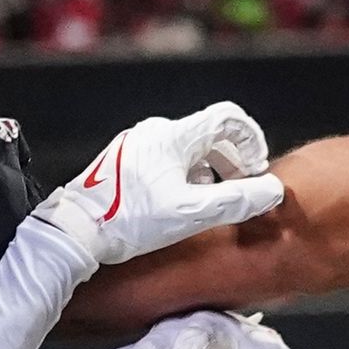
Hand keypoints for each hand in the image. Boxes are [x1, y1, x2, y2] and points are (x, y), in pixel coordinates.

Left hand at [34, 101, 285, 263]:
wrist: (75, 231)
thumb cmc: (129, 221)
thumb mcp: (191, 214)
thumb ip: (236, 201)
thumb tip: (272, 191)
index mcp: (174, 136)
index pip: (228, 117)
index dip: (252, 139)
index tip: (257, 168)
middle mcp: (155, 132)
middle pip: (208, 134)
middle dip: (231, 161)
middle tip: (238, 191)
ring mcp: (137, 145)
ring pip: (187, 149)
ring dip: (208, 171)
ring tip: (209, 202)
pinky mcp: (124, 161)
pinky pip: (166, 159)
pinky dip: (184, 176)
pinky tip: (178, 205)